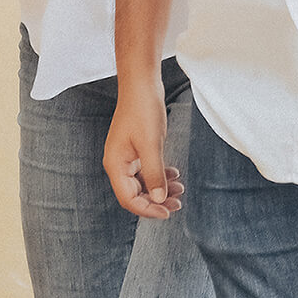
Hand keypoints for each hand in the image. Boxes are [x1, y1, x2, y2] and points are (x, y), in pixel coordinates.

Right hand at [105, 86, 182, 219]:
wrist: (141, 84)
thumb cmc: (143, 110)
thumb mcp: (151, 144)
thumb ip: (154, 173)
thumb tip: (159, 199)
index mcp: (116, 165)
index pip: (129, 199)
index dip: (148, 209)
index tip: (168, 213)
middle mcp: (118, 164)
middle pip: (135, 194)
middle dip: (157, 200)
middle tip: (178, 203)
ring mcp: (127, 156)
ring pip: (143, 182)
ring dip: (160, 188)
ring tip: (181, 188)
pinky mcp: (136, 149)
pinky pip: (146, 170)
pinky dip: (160, 174)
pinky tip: (174, 173)